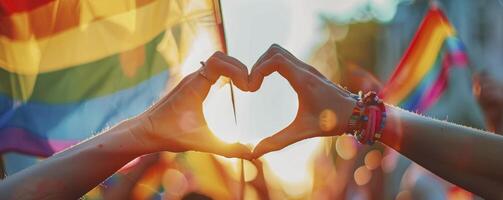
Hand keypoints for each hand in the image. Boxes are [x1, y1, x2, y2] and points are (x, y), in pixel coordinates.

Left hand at [132, 52, 251, 158]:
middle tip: (248, 86)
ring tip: (244, 87)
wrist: (143, 132)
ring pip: (215, 61)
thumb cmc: (168, 135)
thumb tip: (250, 154)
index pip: (218, 61)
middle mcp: (192, 78)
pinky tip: (232, 89)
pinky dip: (225, 73)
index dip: (236, 69)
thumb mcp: (201, 143)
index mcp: (194, 86)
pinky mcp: (190, 85)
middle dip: (239, 67)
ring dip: (232, 69)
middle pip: (221, 57)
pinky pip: (210, 70)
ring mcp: (191, 80)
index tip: (246, 88)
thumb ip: (227, 149)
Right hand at [250, 44, 356, 157]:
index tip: (253, 88)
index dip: (259, 69)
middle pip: (274, 51)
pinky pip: (285, 59)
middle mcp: (305, 70)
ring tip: (257, 83)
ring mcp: (307, 68)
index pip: (275, 60)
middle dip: (258, 64)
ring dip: (265, 63)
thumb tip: (254, 152)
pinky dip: (272, 65)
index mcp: (303, 80)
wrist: (357, 113)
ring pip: (280, 52)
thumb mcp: (303, 132)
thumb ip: (278, 141)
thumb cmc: (333, 121)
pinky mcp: (307, 72)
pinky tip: (268, 83)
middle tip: (252, 85)